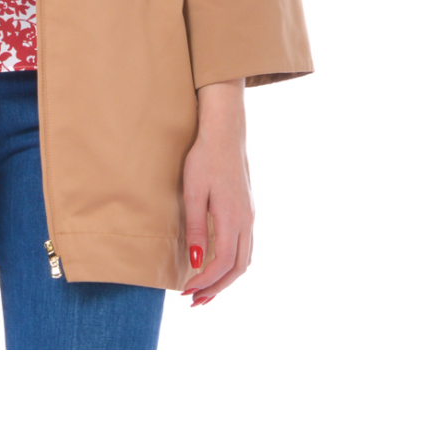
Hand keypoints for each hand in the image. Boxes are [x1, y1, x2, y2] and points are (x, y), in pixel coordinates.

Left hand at [181, 78, 253, 306]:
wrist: (225, 133)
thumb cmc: (204, 159)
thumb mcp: (193, 192)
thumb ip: (195, 228)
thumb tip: (195, 261)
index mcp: (232, 219)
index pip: (222, 263)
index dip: (205, 281)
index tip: (185, 291)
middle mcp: (246, 222)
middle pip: (237, 268)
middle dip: (217, 288)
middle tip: (195, 301)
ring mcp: (250, 216)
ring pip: (245, 259)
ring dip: (226, 279)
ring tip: (206, 291)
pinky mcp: (248, 210)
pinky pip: (245, 247)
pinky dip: (233, 264)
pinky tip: (219, 265)